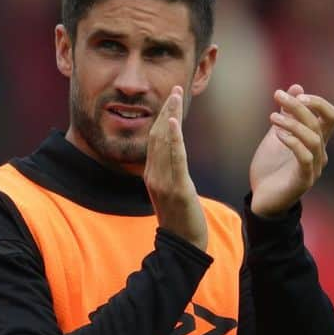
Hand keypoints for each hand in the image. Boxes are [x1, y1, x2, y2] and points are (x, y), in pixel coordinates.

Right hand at [143, 87, 207, 251]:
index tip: (170, 99)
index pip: (155, 140)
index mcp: (151, 174)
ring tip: (175, 97)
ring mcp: (162, 181)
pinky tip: (175, 123)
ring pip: (164, 143)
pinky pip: (174, 160)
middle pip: (158, 136)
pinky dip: (173, 139)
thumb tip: (171, 160)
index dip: (163, 118)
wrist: (182, 246)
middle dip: (166, 111)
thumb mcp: (171, 193)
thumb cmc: (180, 221)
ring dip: (170, 118)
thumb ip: (168, 175)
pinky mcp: (176, 188)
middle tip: (174, 88)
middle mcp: (153, 174)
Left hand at [250, 85, 333, 217]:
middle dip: (300, 106)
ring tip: (272, 117)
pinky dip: (293, 142)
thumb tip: (296, 87)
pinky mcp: (303, 180)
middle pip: (320, 123)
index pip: (330, 116)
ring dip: (293, 123)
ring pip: (314, 138)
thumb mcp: (277, 136)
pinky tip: (277, 134)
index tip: (293, 92)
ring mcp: (313, 167)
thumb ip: (287, 115)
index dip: (317, 101)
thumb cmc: (271, 168)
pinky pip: (305, 158)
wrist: (261, 200)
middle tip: (278, 95)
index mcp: (316, 141)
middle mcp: (319, 153)